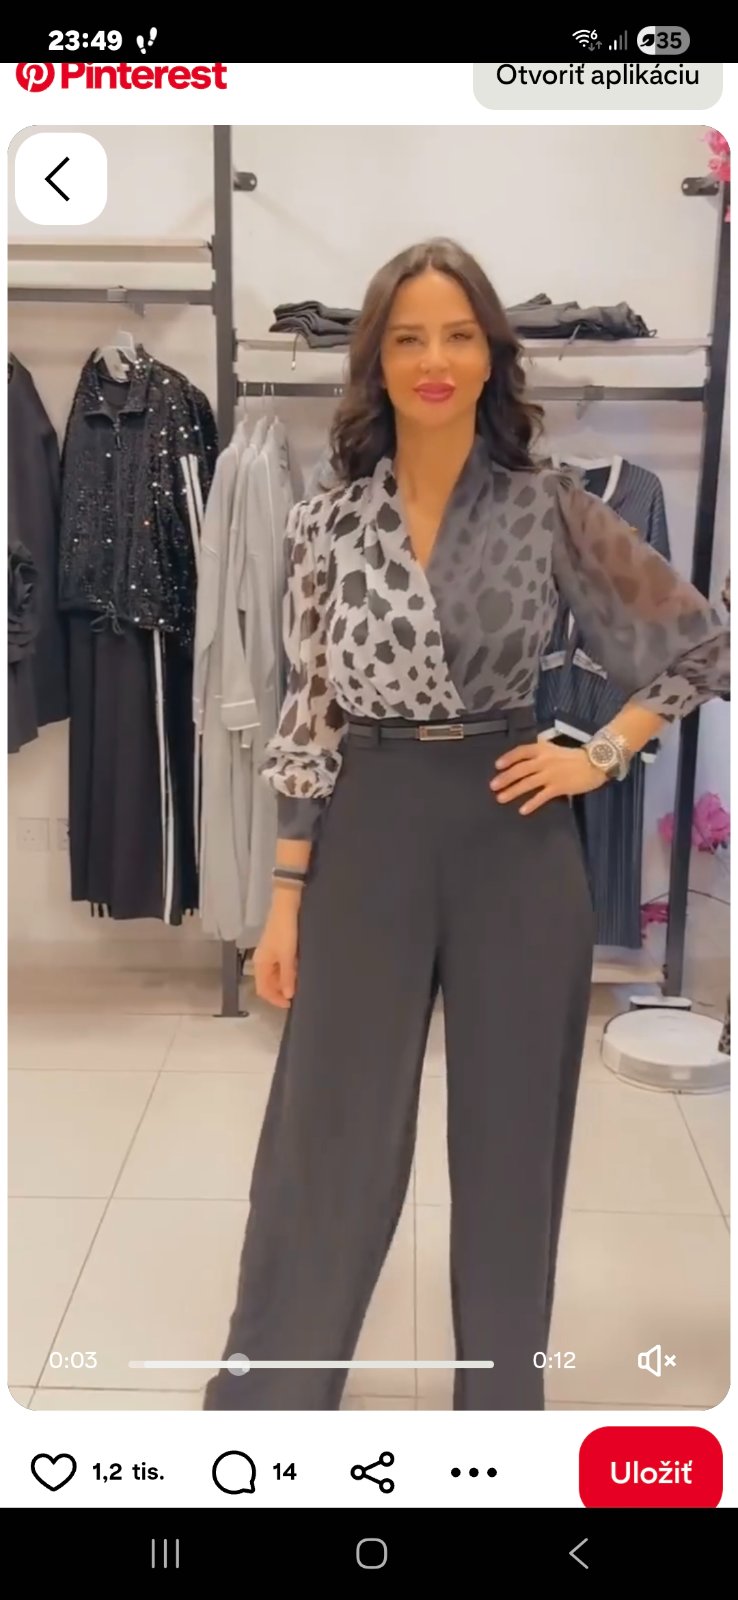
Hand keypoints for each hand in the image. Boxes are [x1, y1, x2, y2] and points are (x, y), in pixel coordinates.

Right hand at [253, 891, 299, 1008]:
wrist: (288, 905)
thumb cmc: (285, 930)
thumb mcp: (287, 955)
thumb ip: (287, 976)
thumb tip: (288, 995)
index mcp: (260, 963)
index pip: (263, 990)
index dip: (276, 999)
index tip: (291, 1004)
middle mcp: (263, 961)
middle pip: (269, 983)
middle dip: (282, 990)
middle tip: (298, 992)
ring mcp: (271, 954)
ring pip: (277, 975)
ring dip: (287, 981)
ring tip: (301, 982)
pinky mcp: (280, 947)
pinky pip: (282, 966)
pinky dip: (290, 971)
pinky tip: (300, 970)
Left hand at [490, 738, 607, 814]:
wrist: (595, 763)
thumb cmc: (575, 757)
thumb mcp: (555, 749)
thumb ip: (541, 754)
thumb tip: (525, 762)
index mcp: (543, 749)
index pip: (521, 751)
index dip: (508, 758)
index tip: (497, 766)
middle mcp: (544, 761)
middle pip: (520, 769)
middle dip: (505, 778)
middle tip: (493, 786)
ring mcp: (550, 774)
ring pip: (527, 783)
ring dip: (513, 791)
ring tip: (501, 798)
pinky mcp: (558, 787)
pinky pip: (541, 796)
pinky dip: (531, 803)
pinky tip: (523, 810)